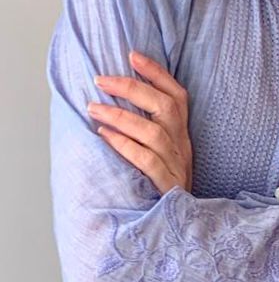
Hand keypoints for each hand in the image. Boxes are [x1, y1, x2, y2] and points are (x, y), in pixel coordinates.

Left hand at [86, 50, 192, 193]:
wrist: (178, 227)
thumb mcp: (161, 155)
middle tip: (102, 80)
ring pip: (153, 132)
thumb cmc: (160, 187)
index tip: (132, 55)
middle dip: (133, 89)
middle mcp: (182, 147)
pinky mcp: (167, 187)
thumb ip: (146, 131)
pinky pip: (147, 161)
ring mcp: (177, 167)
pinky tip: (104, 136)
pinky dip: (124, 145)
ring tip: (93, 108)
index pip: (177, 97)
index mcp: (182, 136)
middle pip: (166, 108)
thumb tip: (111, 104)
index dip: (157, 74)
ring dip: (120, 116)